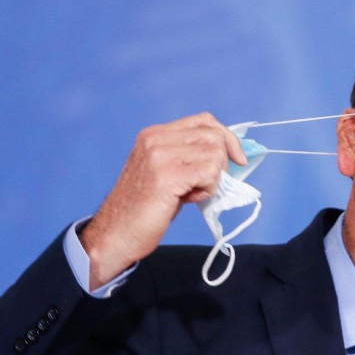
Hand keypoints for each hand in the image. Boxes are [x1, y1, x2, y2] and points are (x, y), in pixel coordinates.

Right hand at [80, 112, 246, 289]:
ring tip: (190, 194)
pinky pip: (210, 174)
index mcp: (154, 134)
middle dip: (222, 162)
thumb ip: (189, 158)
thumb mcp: (165, 172)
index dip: (227, 138)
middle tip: (205, 185)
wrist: (116, 234)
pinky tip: (188, 199)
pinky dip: (208, 190)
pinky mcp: (167, 176)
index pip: (204, 121)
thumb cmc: (144, 209)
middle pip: (214, 136)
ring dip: (212, 179)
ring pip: (215, 154)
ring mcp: (160, 155)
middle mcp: (156, 139)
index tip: (238, 159)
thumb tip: (228, 155)